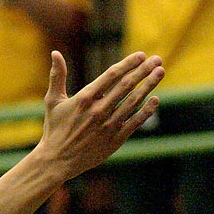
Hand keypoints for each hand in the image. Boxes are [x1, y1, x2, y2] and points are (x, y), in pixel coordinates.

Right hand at [36, 51, 163, 181]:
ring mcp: (108, 125)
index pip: (112, 75)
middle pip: (127, 85)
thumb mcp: (53, 101)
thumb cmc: (54, 129)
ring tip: (160, 72)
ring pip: (134, 101)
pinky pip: (135, 122)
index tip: (141, 55)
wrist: (56, 161)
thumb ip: (57, 76)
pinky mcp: (115, 140)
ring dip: (149, 85)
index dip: (128, 63)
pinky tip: (155, 99)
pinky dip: (147, 110)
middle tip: (157, 59)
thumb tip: (55, 52)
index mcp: (84, 99)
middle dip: (144, 70)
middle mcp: (98, 110)